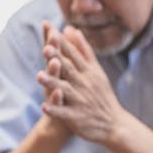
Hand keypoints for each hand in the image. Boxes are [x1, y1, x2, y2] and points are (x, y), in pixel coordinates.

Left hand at [37, 25, 126, 143]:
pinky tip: (44, 106)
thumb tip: (72, 29)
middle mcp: (84, 84)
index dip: (62, 44)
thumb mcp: (95, 70)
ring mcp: (81, 101)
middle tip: (45, 49)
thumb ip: (83, 50)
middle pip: (69, 69)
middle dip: (57, 59)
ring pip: (65, 90)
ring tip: (39, 76)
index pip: (73, 55)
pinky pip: (64, 113)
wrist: (114, 124)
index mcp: (88, 72)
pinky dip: (55, 110)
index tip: (51, 32)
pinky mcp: (77, 118)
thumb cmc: (101, 95)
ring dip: (52, 83)